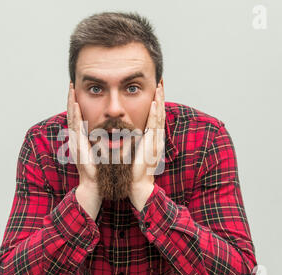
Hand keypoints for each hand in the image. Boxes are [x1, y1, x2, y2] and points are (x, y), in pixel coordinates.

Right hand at [67, 82, 96, 185]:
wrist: (96, 183)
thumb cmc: (100, 169)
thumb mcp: (102, 150)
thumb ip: (102, 140)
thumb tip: (111, 131)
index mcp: (82, 139)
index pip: (78, 117)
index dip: (76, 104)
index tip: (76, 91)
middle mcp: (76, 138)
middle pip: (72, 114)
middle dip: (70, 99)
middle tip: (71, 84)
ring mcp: (75, 142)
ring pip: (71, 118)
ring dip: (70, 103)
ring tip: (71, 90)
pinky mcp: (77, 145)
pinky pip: (75, 127)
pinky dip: (74, 115)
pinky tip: (74, 105)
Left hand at [129, 83, 165, 209]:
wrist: (137, 185)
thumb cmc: (133, 171)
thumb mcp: (132, 151)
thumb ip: (130, 140)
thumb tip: (121, 131)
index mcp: (150, 138)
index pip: (154, 116)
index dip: (156, 103)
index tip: (155, 90)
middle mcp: (155, 137)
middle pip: (159, 113)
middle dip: (160, 97)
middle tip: (160, 82)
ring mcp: (155, 140)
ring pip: (159, 116)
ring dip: (159, 100)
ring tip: (159, 87)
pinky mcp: (152, 144)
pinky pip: (155, 125)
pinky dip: (156, 113)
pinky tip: (156, 103)